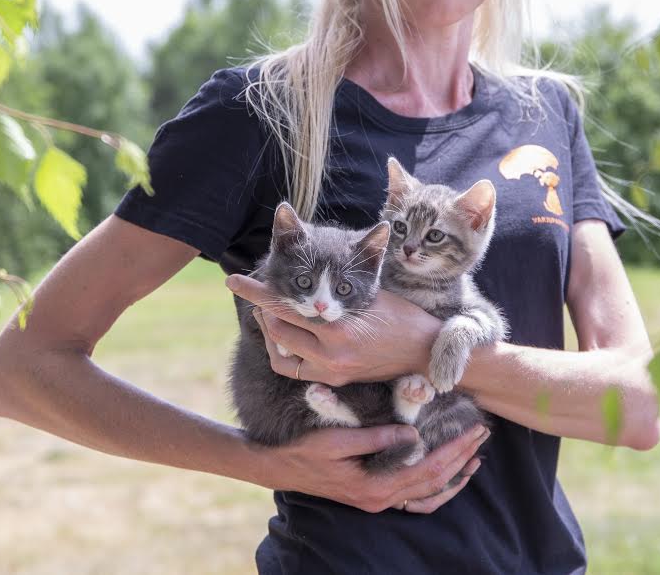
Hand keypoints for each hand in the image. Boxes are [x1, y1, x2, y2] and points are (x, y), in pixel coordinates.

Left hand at [227, 274, 439, 385]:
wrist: (425, 352)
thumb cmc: (400, 315)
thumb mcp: (368, 293)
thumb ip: (332, 291)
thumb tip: (302, 277)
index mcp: (338, 328)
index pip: (285, 307)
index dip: (257, 292)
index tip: (234, 280)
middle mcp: (330, 354)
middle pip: (278, 332)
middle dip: (265, 311)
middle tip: (261, 295)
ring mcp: (331, 372)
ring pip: (281, 355)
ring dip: (272, 334)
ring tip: (273, 315)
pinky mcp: (335, 382)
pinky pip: (296, 370)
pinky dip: (286, 353)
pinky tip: (289, 337)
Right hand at [260, 422, 489, 513]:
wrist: (280, 467)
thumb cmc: (306, 451)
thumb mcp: (338, 439)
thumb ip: (376, 438)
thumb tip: (413, 434)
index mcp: (375, 487)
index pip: (427, 470)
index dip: (454, 451)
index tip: (473, 431)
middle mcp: (381, 500)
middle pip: (433, 482)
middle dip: (461, 458)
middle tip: (482, 434)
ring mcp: (378, 501)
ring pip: (427, 494)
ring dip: (453, 474)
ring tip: (475, 456)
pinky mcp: (374, 496)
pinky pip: (414, 497)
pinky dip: (435, 486)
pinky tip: (445, 473)